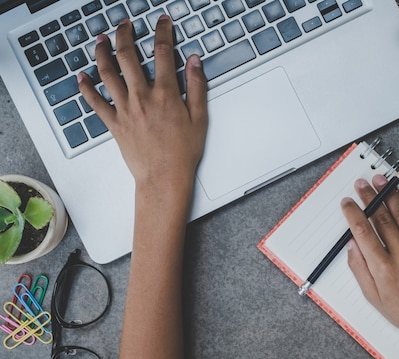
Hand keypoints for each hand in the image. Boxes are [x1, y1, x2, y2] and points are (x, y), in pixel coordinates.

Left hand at [77, 15, 207, 189]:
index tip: (163, 22)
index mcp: (166, 94)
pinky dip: (86, 88)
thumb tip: (194, 62)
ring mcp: (125, 110)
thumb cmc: (183, 153)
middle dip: (125, 34)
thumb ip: (196, 87)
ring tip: (100, 40)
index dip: (163, 32)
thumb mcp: (200, 118)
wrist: (164, 178)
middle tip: (125, 24)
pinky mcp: (115, 124)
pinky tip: (81, 77)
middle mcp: (142, 97)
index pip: (163, 53)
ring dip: (102, 53)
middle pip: (128, 56)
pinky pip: (95, 102)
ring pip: (107, 73)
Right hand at [341, 174, 398, 349]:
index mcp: (383, 269)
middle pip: (381, 218)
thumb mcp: (373, 297)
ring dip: (389, 194)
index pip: (363, 232)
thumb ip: (359, 269)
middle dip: (369, 197)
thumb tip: (352, 245)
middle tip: (361, 184)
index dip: (353, 213)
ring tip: (380, 180)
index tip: (347, 203)